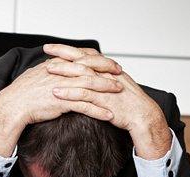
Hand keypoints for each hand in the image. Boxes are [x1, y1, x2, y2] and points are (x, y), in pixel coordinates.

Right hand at [0, 45, 123, 156]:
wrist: (12, 106)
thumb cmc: (21, 93)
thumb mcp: (36, 75)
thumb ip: (49, 71)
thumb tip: (54, 68)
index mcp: (56, 65)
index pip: (81, 57)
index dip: (97, 59)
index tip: (107, 62)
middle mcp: (62, 73)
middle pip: (90, 68)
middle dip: (107, 70)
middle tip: (120, 74)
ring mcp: (63, 87)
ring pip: (91, 85)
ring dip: (107, 89)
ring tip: (119, 92)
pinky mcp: (63, 103)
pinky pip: (86, 106)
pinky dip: (99, 111)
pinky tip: (109, 115)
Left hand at [50, 50, 171, 158]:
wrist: (142, 115)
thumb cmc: (127, 102)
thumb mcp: (113, 84)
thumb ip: (99, 77)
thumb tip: (84, 72)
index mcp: (107, 69)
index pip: (85, 53)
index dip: (69, 49)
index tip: (53, 47)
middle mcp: (105, 75)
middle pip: (82, 59)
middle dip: (63, 54)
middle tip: (47, 51)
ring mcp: (105, 87)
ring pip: (82, 75)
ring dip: (64, 71)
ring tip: (48, 69)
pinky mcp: (103, 102)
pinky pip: (84, 96)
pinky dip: (69, 93)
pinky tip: (56, 93)